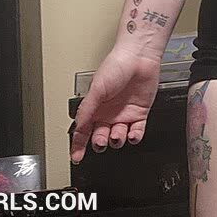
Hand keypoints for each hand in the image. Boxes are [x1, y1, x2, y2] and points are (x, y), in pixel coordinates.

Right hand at [69, 46, 161, 162]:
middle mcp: (108, 113)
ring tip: (116, 134)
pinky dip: (134, 137)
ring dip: (117, 140)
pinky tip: (132, 135)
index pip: (83, 131)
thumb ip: (87, 109)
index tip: (75, 158)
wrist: (139, 57)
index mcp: (94, 108)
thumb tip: (78, 128)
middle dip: (99, 142)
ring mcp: (124, 114)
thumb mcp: (96, 89)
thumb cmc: (116, 66)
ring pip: (118, 137)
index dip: (78, 146)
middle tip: (101, 140)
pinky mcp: (140, 114)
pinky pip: (137, 132)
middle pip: (100, 137)